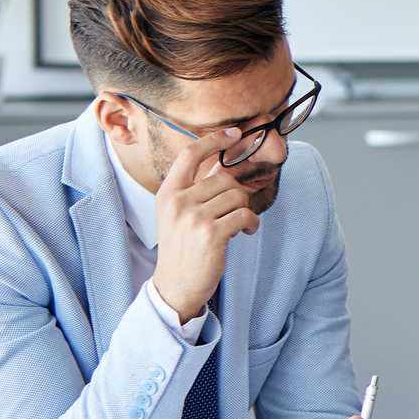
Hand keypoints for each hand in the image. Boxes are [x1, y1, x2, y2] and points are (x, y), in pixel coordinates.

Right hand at [152, 128, 261, 321]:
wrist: (175, 285)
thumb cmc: (182, 248)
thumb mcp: (178, 214)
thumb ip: (195, 191)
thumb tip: (224, 167)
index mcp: (167, 193)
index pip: (190, 154)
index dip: (214, 139)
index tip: (233, 133)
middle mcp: (178, 202)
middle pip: (225, 178)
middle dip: (237, 194)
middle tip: (234, 212)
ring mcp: (193, 217)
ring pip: (238, 196)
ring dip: (245, 210)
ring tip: (239, 225)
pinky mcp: (211, 233)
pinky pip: (245, 215)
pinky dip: (251, 223)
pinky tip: (244, 232)